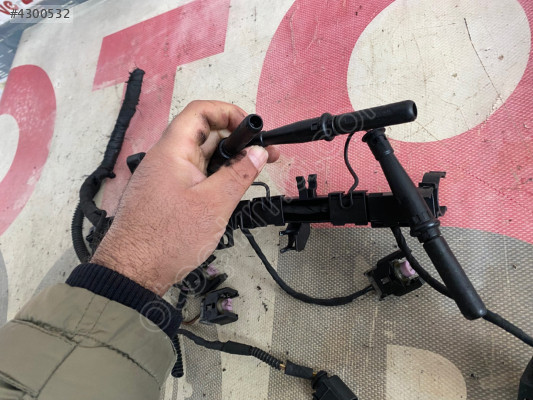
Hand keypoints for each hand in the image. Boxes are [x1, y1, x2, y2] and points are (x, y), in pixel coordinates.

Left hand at [91, 100, 279, 295]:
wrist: (132, 272)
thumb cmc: (167, 238)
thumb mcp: (213, 204)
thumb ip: (239, 174)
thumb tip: (259, 152)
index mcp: (172, 150)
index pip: (200, 111)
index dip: (228, 112)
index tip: (252, 129)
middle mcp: (165, 158)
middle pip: (203, 134)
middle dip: (236, 140)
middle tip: (263, 155)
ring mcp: (164, 177)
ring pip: (200, 157)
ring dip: (227, 161)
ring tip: (252, 173)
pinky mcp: (165, 195)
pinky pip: (193, 175)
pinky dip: (214, 177)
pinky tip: (229, 191)